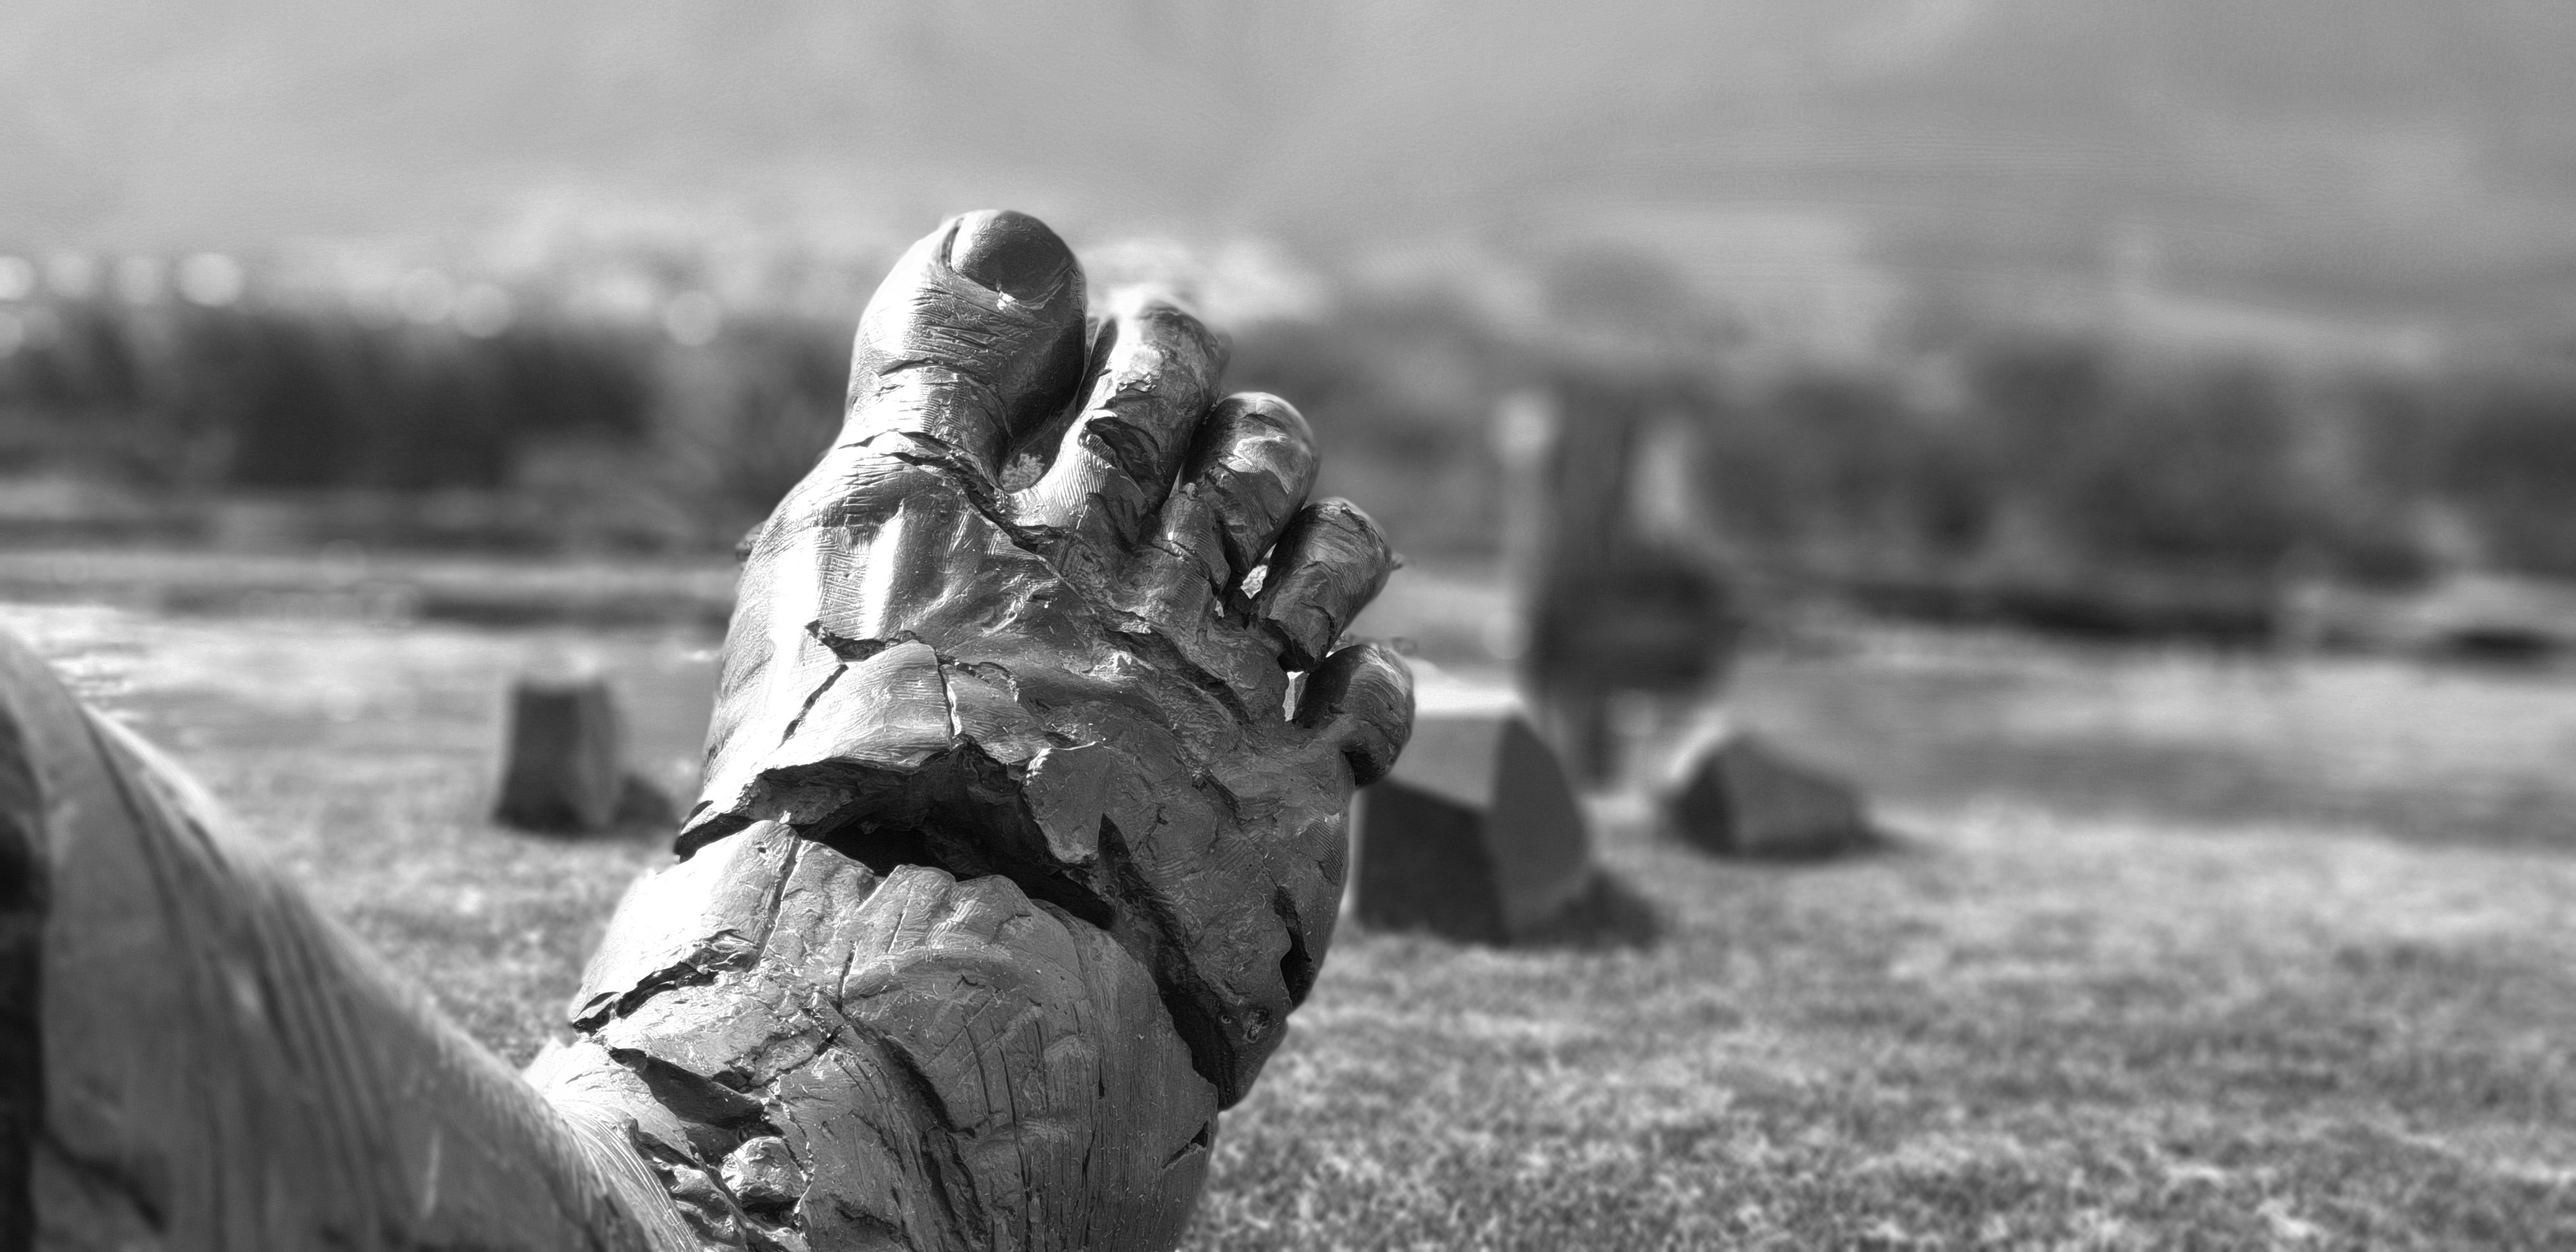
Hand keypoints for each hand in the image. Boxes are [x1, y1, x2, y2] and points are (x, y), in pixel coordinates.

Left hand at [682, 210, 1410, 1105]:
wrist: (945, 977)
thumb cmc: (888, 746)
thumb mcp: (877, 518)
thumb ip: (939, 367)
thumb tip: (1015, 233)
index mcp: (1027, 520)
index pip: (1131, 367)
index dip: (1147, 348)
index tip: (1117, 392)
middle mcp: (1120, 595)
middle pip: (1247, 438)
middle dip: (1237, 438)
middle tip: (1186, 512)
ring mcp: (1206, 695)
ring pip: (1331, 547)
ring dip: (1316, 545)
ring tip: (1249, 613)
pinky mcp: (1274, 797)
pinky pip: (1373, 698)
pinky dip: (1361, 686)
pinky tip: (1304, 709)